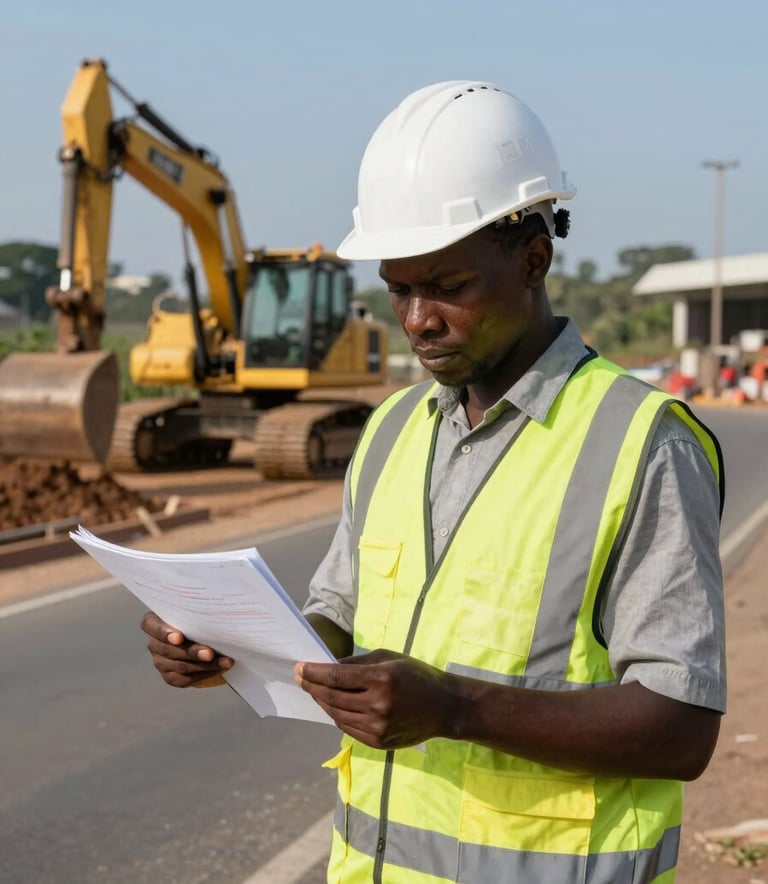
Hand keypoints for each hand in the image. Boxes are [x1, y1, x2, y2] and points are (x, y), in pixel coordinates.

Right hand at [141, 611, 233, 687]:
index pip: (150, 626)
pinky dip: (205, 674)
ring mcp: (160, 662)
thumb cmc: (196, 616)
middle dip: (192, 652)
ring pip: (180, 666)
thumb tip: (218, 604)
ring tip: (225, 661)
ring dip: (205, 665)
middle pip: (169, 650)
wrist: (199, 635)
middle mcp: (154, 643)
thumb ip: (198, 606)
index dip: (163, 632)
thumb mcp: (194, 608)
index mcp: (154, 622)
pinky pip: (186, 679)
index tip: (179, 637)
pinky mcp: (170, 676)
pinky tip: (220, 668)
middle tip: (210, 653)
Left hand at [294, 649, 459, 748]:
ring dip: (320, 701)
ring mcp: (377, 727)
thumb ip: (358, 663)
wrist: (445, 708)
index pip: (336, 677)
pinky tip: (330, 705)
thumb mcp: (389, 659)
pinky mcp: (378, 742)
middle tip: (299, 677)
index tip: (299, 667)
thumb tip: (329, 667)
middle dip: (311, 686)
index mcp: (380, 679)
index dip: (313, 672)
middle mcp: (377, 705)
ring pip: (336, 714)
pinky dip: (335, 715)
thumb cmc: (417, 675)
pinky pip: (347, 727)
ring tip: (312, 690)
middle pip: (332, 697)